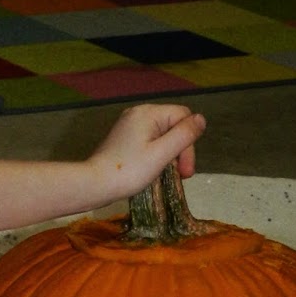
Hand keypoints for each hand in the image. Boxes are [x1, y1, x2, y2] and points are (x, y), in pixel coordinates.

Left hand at [92, 102, 206, 190]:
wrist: (94, 184)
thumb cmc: (129, 170)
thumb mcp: (161, 153)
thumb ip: (184, 135)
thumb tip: (201, 119)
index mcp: (148, 113)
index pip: (183, 117)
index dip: (189, 142)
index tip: (185, 170)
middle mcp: (138, 113)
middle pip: (173, 126)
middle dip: (180, 151)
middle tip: (181, 177)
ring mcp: (129, 125)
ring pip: (162, 135)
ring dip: (170, 155)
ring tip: (168, 175)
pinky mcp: (124, 138)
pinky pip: (150, 141)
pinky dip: (156, 155)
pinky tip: (154, 170)